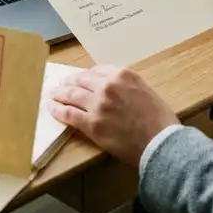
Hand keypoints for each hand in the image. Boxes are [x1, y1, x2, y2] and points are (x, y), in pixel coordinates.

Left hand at [50, 65, 179, 166]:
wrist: (161, 143)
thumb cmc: (160, 120)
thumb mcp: (147, 91)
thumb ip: (128, 86)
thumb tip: (116, 90)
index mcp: (124, 75)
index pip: (98, 70)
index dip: (87, 75)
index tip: (82, 79)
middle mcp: (108, 86)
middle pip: (82, 80)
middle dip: (70, 81)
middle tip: (62, 84)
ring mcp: (98, 104)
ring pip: (71, 94)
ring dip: (60, 93)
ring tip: (53, 94)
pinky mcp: (91, 124)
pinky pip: (69, 113)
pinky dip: (58, 110)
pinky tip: (52, 108)